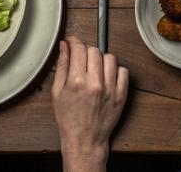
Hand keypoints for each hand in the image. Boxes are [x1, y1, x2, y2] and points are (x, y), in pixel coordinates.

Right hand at [52, 36, 129, 171]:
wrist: (84, 140)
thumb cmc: (69, 118)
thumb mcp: (57, 92)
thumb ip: (62, 66)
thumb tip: (64, 46)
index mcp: (76, 81)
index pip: (79, 48)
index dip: (75, 41)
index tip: (73, 41)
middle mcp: (95, 83)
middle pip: (94, 50)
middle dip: (86, 51)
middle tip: (82, 60)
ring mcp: (110, 89)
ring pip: (110, 58)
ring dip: (101, 60)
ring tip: (95, 69)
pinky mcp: (121, 95)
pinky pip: (123, 71)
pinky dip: (115, 70)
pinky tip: (107, 77)